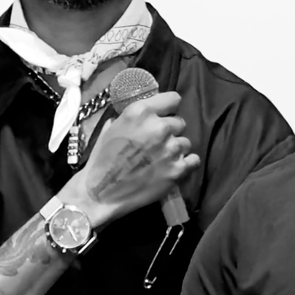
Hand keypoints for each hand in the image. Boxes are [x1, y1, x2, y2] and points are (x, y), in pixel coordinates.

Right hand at [76, 89, 196, 226]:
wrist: (100, 194)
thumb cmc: (102, 161)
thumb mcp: (111, 128)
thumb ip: (132, 118)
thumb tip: (144, 116)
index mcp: (141, 112)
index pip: (173, 100)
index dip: (168, 109)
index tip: (163, 117)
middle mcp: (159, 127)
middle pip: (180, 122)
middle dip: (170, 132)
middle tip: (157, 145)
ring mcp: (171, 149)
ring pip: (186, 143)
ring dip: (176, 150)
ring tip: (161, 161)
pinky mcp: (178, 170)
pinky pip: (193, 160)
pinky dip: (186, 164)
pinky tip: (173, 169)